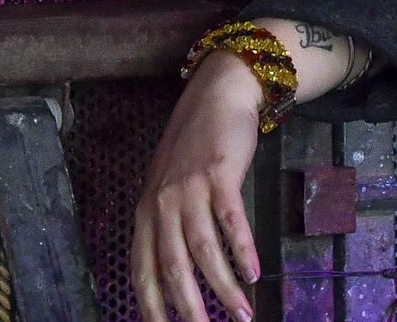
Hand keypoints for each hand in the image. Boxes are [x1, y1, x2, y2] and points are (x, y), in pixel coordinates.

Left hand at [132, 52, 262, 321]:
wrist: (217, 95)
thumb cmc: (195, 146)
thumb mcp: (169, 186)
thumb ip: (167, 223)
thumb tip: (177, 271)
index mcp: (145, 212)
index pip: (142, 270)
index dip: (152, 305)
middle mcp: (162, 204)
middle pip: (173, 267)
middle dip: (191, 308)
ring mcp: (190, 189)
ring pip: (204, 251)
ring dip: (225, 287)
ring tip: (243, 314)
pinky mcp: (220, 176)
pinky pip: (231, 221)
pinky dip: (243, 251)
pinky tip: (254, 273)